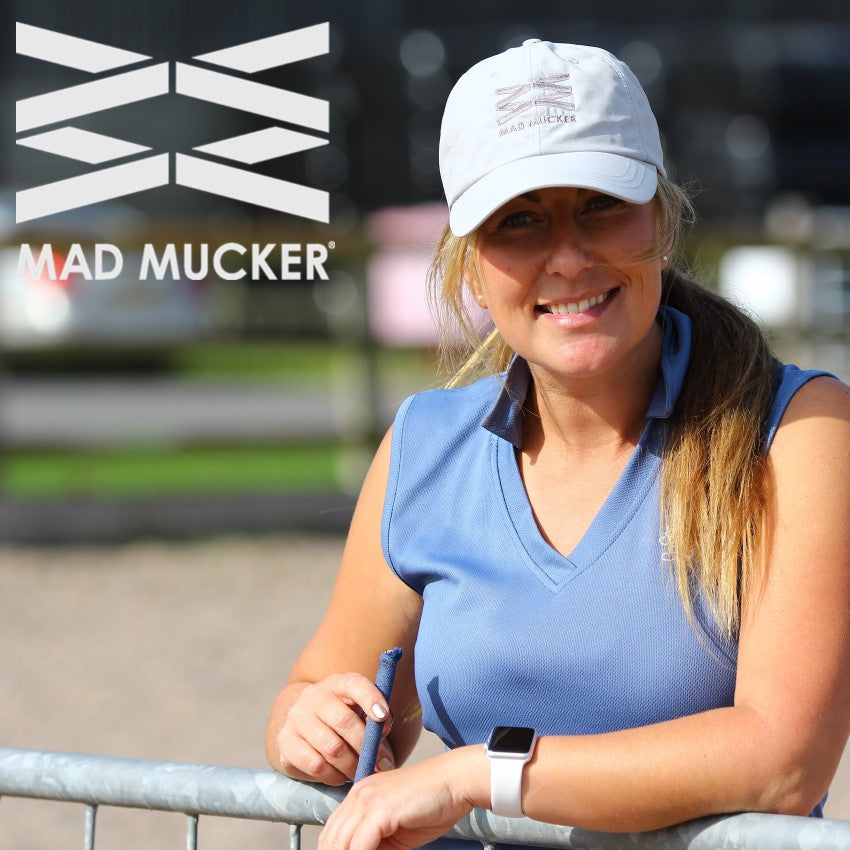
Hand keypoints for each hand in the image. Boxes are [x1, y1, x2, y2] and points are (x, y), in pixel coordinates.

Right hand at [272, 673, 395, 784]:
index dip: (370, 698)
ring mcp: (297, 717)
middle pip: (344, 721)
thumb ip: (377, 724)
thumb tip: (384, 756)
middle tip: (380, 764)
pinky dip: (334, 776)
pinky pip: (316, 765)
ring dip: (352, 765)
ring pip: (331, 748)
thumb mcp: (361, 712)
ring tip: (360, 772)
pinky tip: (341, 777)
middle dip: (365, 747)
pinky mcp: (285, 741)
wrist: (305, 726)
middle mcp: (314, 696)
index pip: (354, 684)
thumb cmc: (344, 720)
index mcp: (337, 683)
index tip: (383, 717)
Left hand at [319, 749, 480, 849]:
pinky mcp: (380, 809)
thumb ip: (374, 843)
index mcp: (359, 796)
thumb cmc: (432, 804)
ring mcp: (368, 799)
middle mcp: (358, 794)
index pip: (332, 834)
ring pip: (341, 844)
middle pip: (331, 840)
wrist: (456, 781)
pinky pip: (359, 846)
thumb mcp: (394, 829)